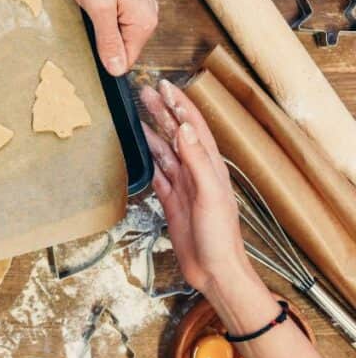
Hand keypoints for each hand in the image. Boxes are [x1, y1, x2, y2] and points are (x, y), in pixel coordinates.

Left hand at [66, 0, 157, 75]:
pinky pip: (113, 15)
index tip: (88, 49)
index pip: (126, 60)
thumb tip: (117, 69)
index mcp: (144, 22)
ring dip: (97, 24)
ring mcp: (138, 2)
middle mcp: (147, 13)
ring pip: (115, 30)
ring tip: (86, 3)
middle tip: (85, 19)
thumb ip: (108, 41)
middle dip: (100, 40)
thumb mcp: (98, 8)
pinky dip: (98, 12)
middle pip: (121, 46)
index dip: (105, 59)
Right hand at [140, 80, 255, 295]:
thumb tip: (184, 130)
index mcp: (210, 167)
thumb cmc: (220, 237)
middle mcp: (196, 172)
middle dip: (162, 111)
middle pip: (176, 134)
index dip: (179, 105)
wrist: (215, 271)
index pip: (193, 127)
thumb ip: (197, 161)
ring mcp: (183, 186)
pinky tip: (140, 149)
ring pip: (164, 151)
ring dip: (152, 131)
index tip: (164, 87)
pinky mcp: (172, 202)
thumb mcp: (210, 195)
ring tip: (137, 113)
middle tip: (145, 92)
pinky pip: (157, 174)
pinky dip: (148, 159)